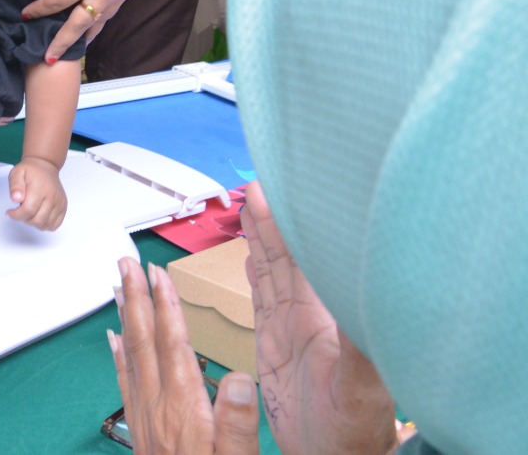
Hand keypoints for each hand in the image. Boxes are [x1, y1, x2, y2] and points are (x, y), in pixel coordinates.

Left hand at [6, 157, 66, 229]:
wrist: (45, 166)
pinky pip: (55, 225)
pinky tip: (38, 216)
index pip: (28, 210)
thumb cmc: (30, 171)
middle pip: (37, 220)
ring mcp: (59, 203)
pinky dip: (45, 224)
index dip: (16, 215)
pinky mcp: (63, 207)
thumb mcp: (17, 173)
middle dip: (24, 219)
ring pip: (45, 225)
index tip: (10, 212)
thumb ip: (15, 186)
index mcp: (40, 188)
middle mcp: (52, 197)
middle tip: (20, 211)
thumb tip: (16, 198)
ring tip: (29, 211)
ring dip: (34, 223)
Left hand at [24, 0, 143, 59]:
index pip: (55, 3)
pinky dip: (100, 19)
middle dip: (62, 43)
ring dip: (84, 35)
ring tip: (70, 48)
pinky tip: (90, 26)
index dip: (37, 10)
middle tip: (48, 58)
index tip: (24, 16)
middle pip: (80, 25)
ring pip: (100, 21)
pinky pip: (113, 9)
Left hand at [110, 257, 260, 453]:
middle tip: (125, 262)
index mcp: (186, 409)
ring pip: (130, 354)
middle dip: (135, 297)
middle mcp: (159, 406)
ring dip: (124, 316)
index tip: (158, 273)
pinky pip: (125, 381)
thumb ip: (239, 424)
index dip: (166, 306)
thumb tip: (239, 377)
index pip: (173, 345)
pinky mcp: (141, 430)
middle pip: (143, 340)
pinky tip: (112, 339)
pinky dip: (118, 354)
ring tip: (116, 286)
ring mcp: (145, 417)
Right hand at [242, 183, 398, 454]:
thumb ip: (358, 344)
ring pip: (271, 272)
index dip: (291, 223)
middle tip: (257, 185)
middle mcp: (306, 317)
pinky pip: (260, 300)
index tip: (278, 189)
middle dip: (272, 219)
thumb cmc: (354, 431)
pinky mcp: (273, 346)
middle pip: (285, 256)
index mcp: (324, 319)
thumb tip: (364, 292)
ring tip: (251, 207)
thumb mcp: (360, 388)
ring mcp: (289, 329)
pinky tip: (251, 258)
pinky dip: (254, 274)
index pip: (306, 257)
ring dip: (261, 239)